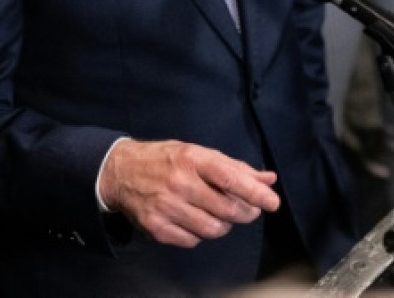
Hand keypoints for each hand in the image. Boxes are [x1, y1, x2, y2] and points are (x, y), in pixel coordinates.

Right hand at [99, 139, 279, 247]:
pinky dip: (200, 234)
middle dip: (244, 212)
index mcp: (193, 159)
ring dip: (224, 225)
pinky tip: (195, 220)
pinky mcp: (156, 227)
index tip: (272, 202)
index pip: (230, 178)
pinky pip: (192, 241)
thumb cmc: (167, 159)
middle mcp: (179, 183)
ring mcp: (166, 207)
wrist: (121, 171)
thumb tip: (268, 179)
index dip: (255, 192)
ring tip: (219, 214)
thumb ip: (235, 167)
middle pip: (226, 209)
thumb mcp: (199, 153)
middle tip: (247, 209)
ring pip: (212, 229)